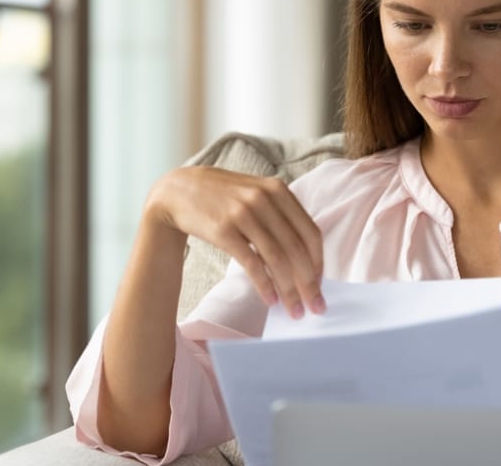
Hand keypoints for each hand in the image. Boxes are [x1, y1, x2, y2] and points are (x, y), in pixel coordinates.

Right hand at [144, 166, 324, 316]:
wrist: (178, 190)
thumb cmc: (224, 198)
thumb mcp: (257, 194)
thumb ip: (282, 216)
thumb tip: (307, 258)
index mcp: (279, 190)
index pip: (310, 232)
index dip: (319, 262)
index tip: (321, 284)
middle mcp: (264, 199)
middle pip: (297, 249)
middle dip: (309, 283)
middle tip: (315, 307)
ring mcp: (243, 213)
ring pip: (277, 259)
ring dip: (289, 289)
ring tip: (294, 309)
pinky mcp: (223, 230)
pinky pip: (251, 263)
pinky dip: (265, 284)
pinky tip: (271, 299)